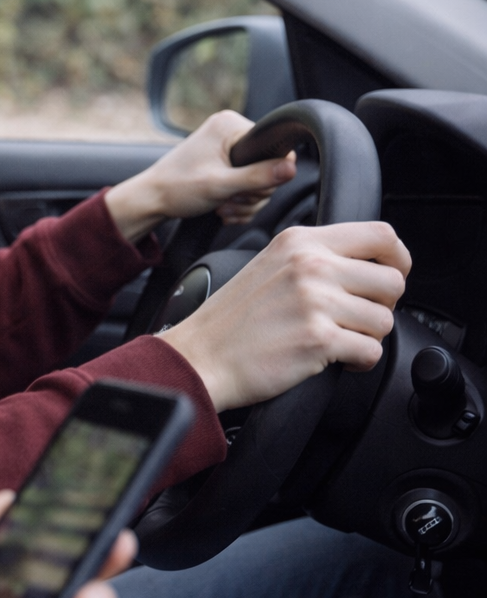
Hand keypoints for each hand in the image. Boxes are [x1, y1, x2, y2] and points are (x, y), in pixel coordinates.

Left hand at [105, 111, 296, 242]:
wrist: (152, 200)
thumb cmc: (177, 188)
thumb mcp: (221, 185)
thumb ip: (258, 177)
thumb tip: (291, 168)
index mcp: (230, 125)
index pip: (276, 147)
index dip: (269, 174)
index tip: (245, 189)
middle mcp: (230, 131)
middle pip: (269, 167)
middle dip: (252, 193)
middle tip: (229, 201)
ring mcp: (227, 148)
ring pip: (259, 181)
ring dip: (245, 202)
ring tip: (223, 208)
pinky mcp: (225, 163)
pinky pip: (247, 184)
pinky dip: (239, 202)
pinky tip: (224, 209)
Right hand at [158, 222, 410, 410]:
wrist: (200, 357)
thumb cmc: (231, 320)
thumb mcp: (270, 265)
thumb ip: (315, 257)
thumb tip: (367, 265)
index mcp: (300, 242)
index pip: (381, 235)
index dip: (397, 259)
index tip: (389, 276)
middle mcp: (310, 265)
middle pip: (392, 280)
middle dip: (382, 306)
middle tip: (354, 318)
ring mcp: (315, 301)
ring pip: (385, 320)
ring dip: (367, 337)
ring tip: (336, 340)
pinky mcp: (318, 339)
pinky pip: (371, 352)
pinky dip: (357, 362)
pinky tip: (331, 359)